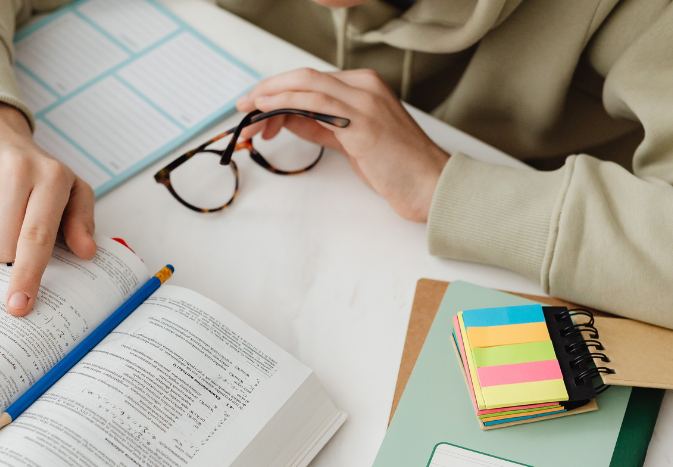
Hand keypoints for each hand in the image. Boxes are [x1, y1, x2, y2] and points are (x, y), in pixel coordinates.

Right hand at [0, 100, 95, 315]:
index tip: (19, 305)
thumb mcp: (68, 187)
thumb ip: (81, 221)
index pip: (37, 238)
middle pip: (1, 248)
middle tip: (8, 223)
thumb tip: (86, 252)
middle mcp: (15, 170)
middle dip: (3, 250)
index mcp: (51, 177)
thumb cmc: (31, 168)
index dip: (27, 276)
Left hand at [236, 68, 448, 221]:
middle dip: (267, 89)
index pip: (311, 80)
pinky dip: (286, 103)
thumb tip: (287, 118)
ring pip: (306, 84)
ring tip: (249, 113)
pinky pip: (316, 103)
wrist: (430, 184)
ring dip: (270, 97)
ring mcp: (365, 101)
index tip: (256, 105)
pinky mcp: (362, 122)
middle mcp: (365, 86)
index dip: (278, 90)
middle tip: (243, 106)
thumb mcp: (350, 140)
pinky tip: (268, 111)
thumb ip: (320, 125)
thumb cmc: (396, 166)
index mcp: (365, 86)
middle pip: (304, 76)